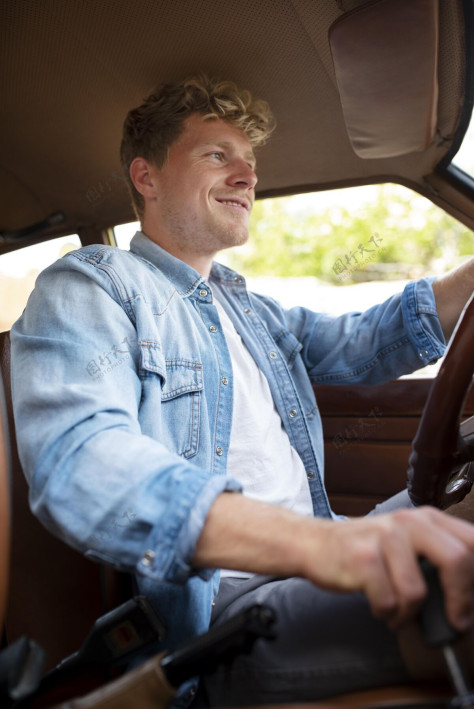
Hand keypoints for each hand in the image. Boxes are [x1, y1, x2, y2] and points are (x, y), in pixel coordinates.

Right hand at [304, 506, 473, 629]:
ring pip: (418, 591)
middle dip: (461, 600)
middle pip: (457, 560)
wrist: (315, 543)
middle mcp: (408, 521)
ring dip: (409, 614)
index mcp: (426, 518)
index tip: (473, 604)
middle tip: (456, 621)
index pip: (472, 542)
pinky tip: (380, 607)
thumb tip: (471, 597)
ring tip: (398, 612)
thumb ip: (438, 558)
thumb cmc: (367, 550)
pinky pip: (389, 602)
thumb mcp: (407, 543)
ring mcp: (384, 537)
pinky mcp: (362, 557)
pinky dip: (387, 614)